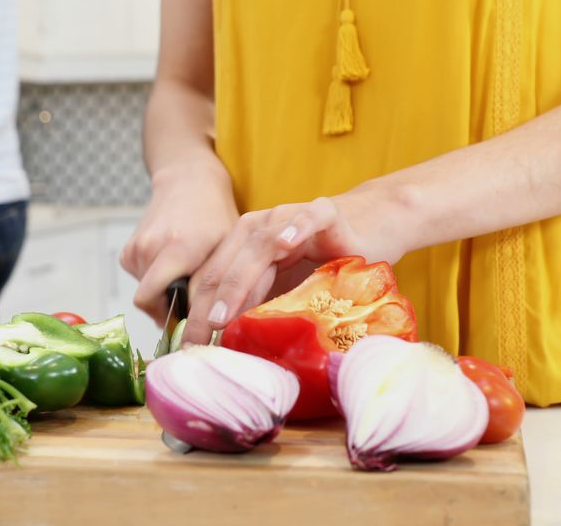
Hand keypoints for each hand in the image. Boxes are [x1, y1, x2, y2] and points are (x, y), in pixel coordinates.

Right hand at [121, 161, 238, 323]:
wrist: (189, 183)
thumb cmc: (214, 217)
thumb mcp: (226, 250)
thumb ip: (212, 286)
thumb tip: (200, 324)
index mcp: (177, 248)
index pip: (152, 302)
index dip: (170, 319)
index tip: (190, 325)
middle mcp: (149, 248)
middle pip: (150, 302)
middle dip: (169, 307)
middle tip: (192, 301)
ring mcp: (134, 249)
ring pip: (146, 292)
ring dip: (164, 292)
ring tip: (185, 274)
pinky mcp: (127, 252)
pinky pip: (140, 281)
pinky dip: (155, 280)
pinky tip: (172, 264)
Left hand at [181, 193, 409, 344]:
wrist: (373, 226)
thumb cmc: (327, 262)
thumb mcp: (288, 289)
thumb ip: (260, 307)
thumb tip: (228, 347)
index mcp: (243, 245)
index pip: (212, 279)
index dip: (196, 313)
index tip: (187, 347)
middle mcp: (259, 228)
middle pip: (226, 266)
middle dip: (208, 307)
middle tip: (197, 341)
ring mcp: (290, 217)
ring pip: (258, 247)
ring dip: (238, 280)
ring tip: (222, 313)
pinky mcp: (325, 213)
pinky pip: (307, 218)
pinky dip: (295, 228)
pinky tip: (287, 243)